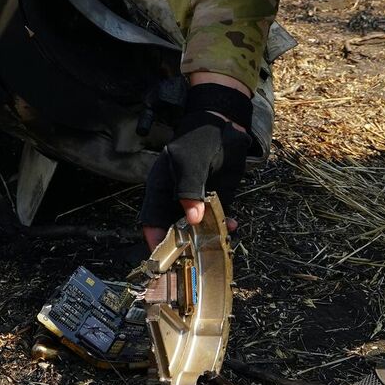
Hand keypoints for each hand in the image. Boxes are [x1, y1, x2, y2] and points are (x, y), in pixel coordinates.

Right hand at [140, 82, 252, 248]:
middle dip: (184, 247)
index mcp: (161, 190)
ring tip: (218, 241)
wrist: (225, 126)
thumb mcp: (191, 160)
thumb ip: (189, 188)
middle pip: (173, 232)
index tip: (167, 258)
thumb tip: (193, 218)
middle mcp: (175, 201)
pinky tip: (231, 225)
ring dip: (206, 240)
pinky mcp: (213, 204)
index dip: (157, 241)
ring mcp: (195, 204)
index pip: (152, 221)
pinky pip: (215, 223)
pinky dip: (222, 228)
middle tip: (197, 258)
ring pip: (196, 232)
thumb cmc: (200, 138)